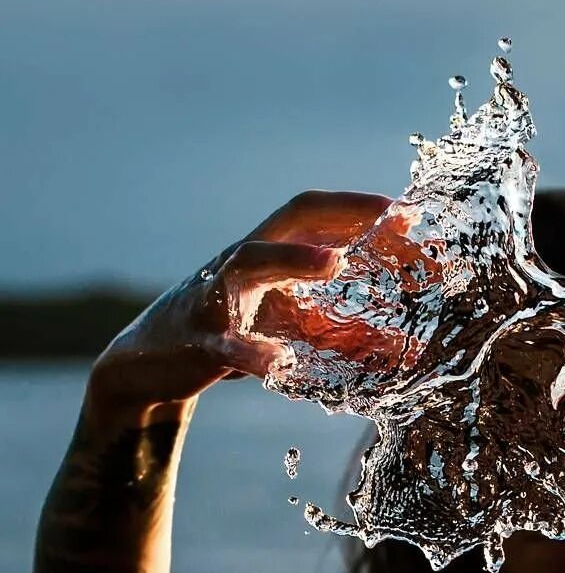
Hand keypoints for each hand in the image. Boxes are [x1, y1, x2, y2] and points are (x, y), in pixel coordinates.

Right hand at [87, 190, 390, 413]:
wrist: (149, 363)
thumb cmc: (231, 333)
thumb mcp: (289, 327)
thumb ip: (340, 332)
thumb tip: (400, 346)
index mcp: (269, 254)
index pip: (316, 216)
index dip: (359, 208)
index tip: (408, 212)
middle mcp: (244, 261)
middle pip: (291, 219)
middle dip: (341, 213)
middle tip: (388, 218)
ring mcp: (218, 294)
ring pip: (251, 261)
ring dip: (295, 258)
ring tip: (336, 263)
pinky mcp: (199, 339)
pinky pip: (225, 343)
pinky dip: (251, 352)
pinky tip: (277, 362)